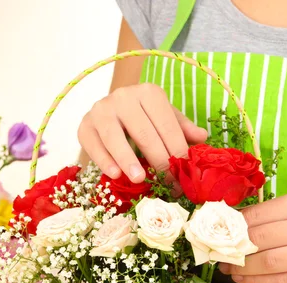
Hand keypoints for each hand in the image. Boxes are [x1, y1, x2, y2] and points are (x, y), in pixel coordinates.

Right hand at [78, 83, 207, 182]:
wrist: (108, 112)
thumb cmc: (142, 118)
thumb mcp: (164, 119)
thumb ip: (181, 128)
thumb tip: (202, 137)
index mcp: (148, 93)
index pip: (166, 125)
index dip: (177, 151)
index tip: (183, 175)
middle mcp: (123, 96)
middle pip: (144, 133)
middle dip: (158, 161)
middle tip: (168, 184)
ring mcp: (101, 109)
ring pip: (115, 137)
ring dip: (128, 160)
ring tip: (139, 179)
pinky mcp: (84, 125)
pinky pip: (95, 145)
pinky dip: (104, 160)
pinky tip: (115, 174)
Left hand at [218, 192, 286, 282]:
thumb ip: (273, 217)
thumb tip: (228, 225)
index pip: (256, 215)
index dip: (230, 227)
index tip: (214, 234)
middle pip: (258, 239)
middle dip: (231, 249)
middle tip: (215, 253)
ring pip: (267, 262)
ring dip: (240, 268)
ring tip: (227, 268)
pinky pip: (280, 281)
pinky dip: (255, 282)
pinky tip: (242, 279)